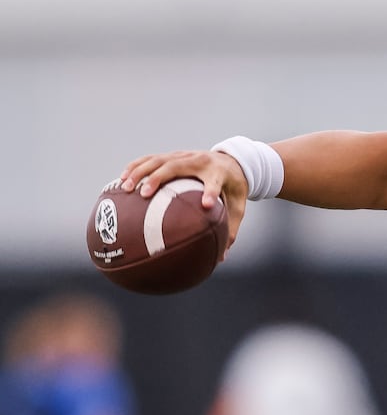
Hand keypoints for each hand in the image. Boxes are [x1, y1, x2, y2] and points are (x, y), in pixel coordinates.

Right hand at [119, 149, 248, 254]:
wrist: (233, 161)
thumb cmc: (233, 188)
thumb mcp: (237, 207)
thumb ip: (230, 229)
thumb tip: (221, 259)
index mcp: (219, 173)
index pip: (215, 183)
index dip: (211, 192)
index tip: (205, 205)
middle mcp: (200, 161)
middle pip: (176, 166)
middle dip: (158, 178)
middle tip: (143, 194)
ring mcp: (184, 155)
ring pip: (158, 160)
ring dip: (139, 172)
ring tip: (125, 187)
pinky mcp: (173, 155)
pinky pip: (150, 159)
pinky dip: (135, 167)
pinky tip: (121, 180)